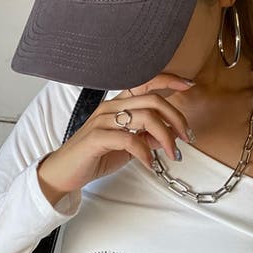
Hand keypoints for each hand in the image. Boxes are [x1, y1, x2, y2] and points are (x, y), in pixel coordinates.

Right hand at [36, 73, 194, 205]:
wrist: (64, 173)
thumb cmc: (94, 157)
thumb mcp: (127, 147)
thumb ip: (146, 138)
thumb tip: (168, 136)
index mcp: (117, 104)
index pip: (145, 82)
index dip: (168, 80)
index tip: (189, 84)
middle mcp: (110, 107)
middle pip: (153, 100)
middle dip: (176, 118)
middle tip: (187, 138)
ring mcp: (102, 120)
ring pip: (145, 117)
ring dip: (165, 137)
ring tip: (172, 154)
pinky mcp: (97, 137)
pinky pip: (130, 139)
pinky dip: (146, 153)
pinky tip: (150, 164)